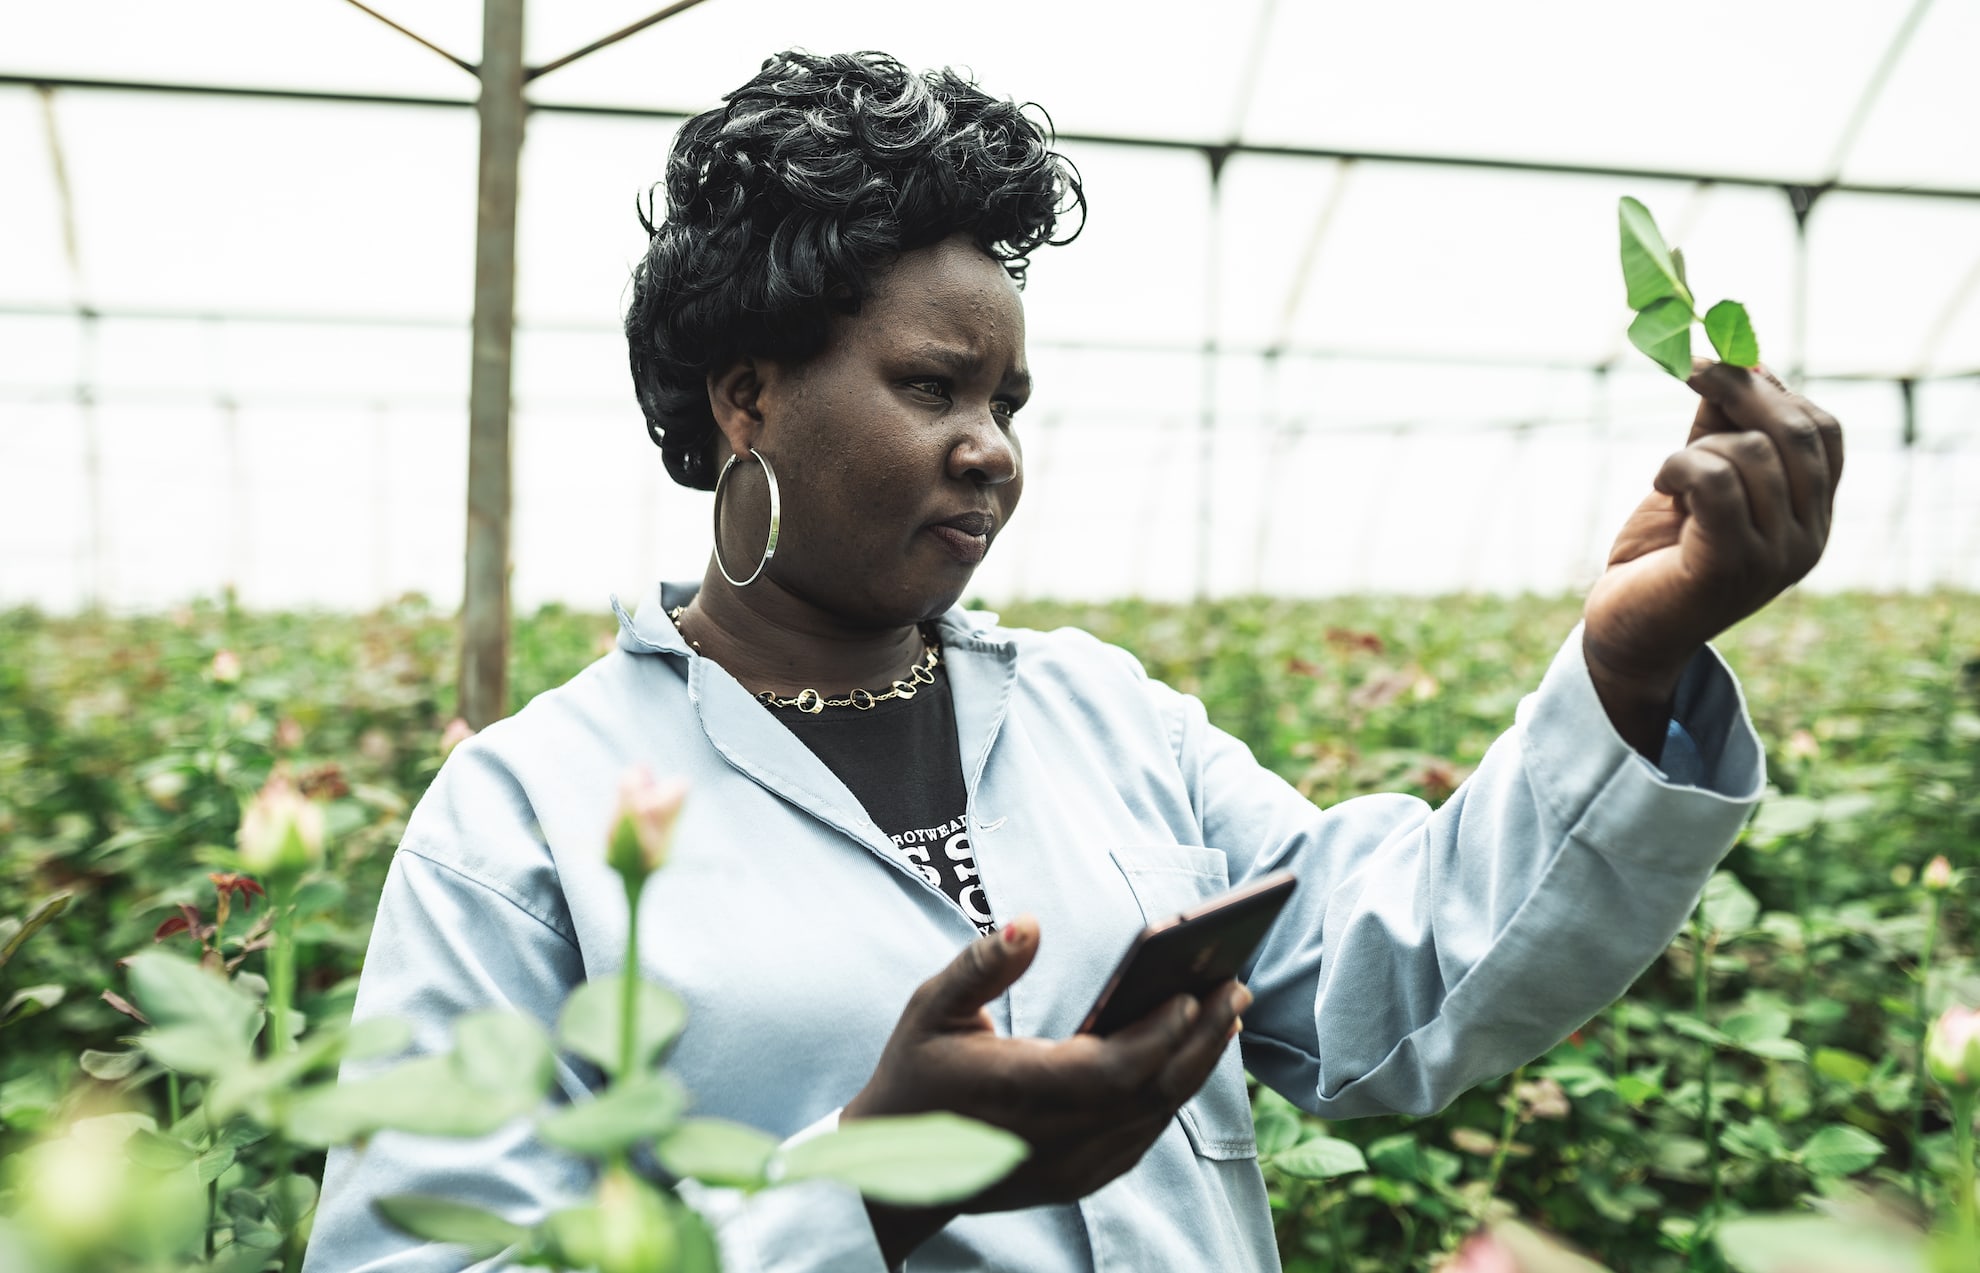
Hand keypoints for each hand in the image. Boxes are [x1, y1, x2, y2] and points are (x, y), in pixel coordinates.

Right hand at [843, 916, 1248, 1262]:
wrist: (892, 1171)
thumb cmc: (916, 1074)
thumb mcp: (930, 1007)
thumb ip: (982, 963)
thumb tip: (1031, 921)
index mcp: (1021, 1092)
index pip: (1113, 1070)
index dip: (1161, 1034)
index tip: (1194, 990)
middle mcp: (1054, 1138)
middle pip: (1151, 1093)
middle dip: (1201, 1040)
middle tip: (1237, 988)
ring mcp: (1071, 1165)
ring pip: (1154, 1117)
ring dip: (1196, 1064)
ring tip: (1226, 1012)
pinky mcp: (1078, 1178)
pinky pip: (1142, 1136)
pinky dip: (1172, 1094)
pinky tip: (1190, 1055)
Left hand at [1582, 361, 1842, 755]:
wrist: (1627, 634)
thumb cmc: (1661, 556)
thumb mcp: (1697, 480)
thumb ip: (1720, 429)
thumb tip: (1742, 361)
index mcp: (1812, 517)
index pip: (1824, 433)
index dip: (1775, 388)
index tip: (1723, 361)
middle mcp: (1808, 539)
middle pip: (1797, 433)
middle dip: (1741, 390)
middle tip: (1690, 368)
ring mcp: (1776, 557)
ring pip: (1751, 453)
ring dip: (1697, 447)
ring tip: (1670, 479)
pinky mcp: (1732, 566)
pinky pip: (1717, 483)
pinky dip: (1682, 467)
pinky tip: (1662, 482)